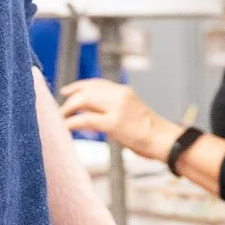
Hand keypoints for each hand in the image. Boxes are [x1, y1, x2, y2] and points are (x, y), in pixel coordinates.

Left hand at [57, 79, 177, 160]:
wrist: (164, 140)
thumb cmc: (148, 132)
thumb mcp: (129, 112)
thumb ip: (109, 108)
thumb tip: (86, 110)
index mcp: (124, 91)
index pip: (96, 83)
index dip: (78, 86)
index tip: (66, 90)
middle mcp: (120, 95)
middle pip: (87, 90)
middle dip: (70, 99)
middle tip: (60, 110)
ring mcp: (117, 108)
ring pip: (84, 101)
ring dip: (68, 109)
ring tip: (61, 118)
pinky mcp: (114, 123)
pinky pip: (86, 119)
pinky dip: (72, 122)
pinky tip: (65, 127)